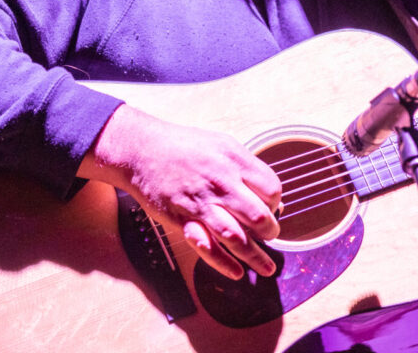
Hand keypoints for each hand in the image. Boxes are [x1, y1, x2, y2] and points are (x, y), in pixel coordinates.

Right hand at [78, 104, 281, 278]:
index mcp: (235, 161)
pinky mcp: (182, 219)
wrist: (142, 150)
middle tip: (269, 235)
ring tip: (267, 267)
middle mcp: (221, 183)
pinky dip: (224, 264)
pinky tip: (237, 272)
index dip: (275, 203)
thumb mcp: (222, 144)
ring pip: (236, 237)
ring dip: (255, 256)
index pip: (271, 189)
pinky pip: (208, 247)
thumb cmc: (184, 146)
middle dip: (270, 231)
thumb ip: (245, 167)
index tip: (271, 209)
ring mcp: (201, 203)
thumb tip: (269, 193)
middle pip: (258, 216)